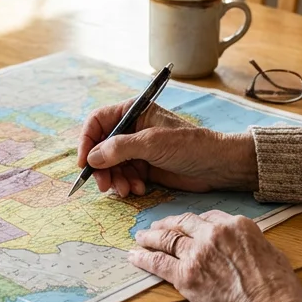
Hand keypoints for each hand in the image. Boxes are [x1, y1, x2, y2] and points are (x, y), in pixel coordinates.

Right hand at [77, 102, 256, 196]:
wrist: (217, 166)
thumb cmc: (190, 146)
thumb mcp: (153, 143)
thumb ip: (120, 148)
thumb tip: (92, 157)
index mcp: (133, 111)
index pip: (98, 121)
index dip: (87, 141)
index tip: (84, 163)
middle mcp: (132, 128)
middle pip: (101, 146)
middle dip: (101, 167)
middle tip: (104, 186)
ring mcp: (138, 148)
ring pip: (111, 164)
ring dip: (115, 179)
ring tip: (127, 190)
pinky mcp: (145, 166)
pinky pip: (124, 175)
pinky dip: (127, 184)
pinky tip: (139, 189)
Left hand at [131, 209, 301, 301]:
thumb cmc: (278, 289)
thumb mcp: (272, 254)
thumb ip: (253, 244)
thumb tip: (246, 248)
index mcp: (237, 225)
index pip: (208, 217)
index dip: (195, 221)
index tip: (186, 224)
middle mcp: (214, 234)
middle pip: (183, 223)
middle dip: (168, 224)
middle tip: (157, 226)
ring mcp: (197, 254)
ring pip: (167, 240)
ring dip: (150, 237)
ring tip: (140, 237)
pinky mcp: (186, 276)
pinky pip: (159, 263)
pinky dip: (144, 258)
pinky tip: (134, 256)